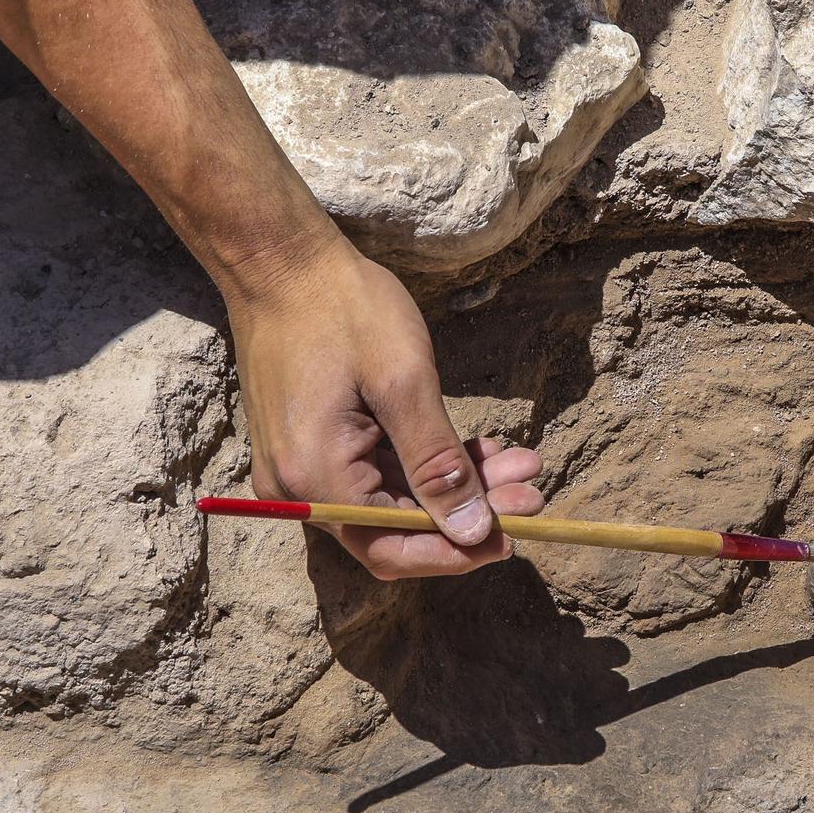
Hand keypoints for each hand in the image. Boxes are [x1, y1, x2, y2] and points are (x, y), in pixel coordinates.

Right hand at [225, 238, 545, 578]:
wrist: (280, 260)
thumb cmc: (342, 309)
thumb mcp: (404, 383)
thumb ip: (438, 466)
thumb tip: (474, 531)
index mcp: (315, 478)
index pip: (392, 549)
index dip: (457, 551)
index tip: (516, 536)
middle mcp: (300, 488)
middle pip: (395, 530)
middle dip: (469, 514)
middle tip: (533, 493)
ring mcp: (303, 467)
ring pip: (393, 501)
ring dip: (457, 487)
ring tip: (519, 464)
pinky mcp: (314, 446)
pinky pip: (376, 474)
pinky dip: (426, 466)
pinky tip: (479, 450)